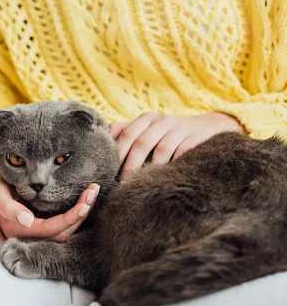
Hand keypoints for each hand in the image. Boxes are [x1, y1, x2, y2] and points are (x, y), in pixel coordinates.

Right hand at [0, 172, 99, 240]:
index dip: (70, 218)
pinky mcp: (44, 224)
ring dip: (81, 213)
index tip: (85, 202)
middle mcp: (30, 236)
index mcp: (19, 230)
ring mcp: (38, 231)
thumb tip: (27, 220)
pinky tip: (85, 198)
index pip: (51, 229)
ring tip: (92, 192)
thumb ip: (8, 207)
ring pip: (65, 230)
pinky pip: (64, 224)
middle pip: (62, 232)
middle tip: (93, 191)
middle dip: (81, 214)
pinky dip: (76, 212)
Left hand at [109, 112, 245, 179]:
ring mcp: (180, 129)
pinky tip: (165, 181)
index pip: (126, 134)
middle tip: (123, 186)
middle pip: (142, 143)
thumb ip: (124, 134)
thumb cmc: (168, 135)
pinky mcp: (196, 139)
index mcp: (146, 118)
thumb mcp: (147, 129)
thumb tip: (97, 148)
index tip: (108, 173)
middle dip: (130, 166)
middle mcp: (162, 121)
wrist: (208, 128)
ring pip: (162, 150)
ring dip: (151, 170)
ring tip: (142, 187)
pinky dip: (173, 167)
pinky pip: (183, 154)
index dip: (116, 154)